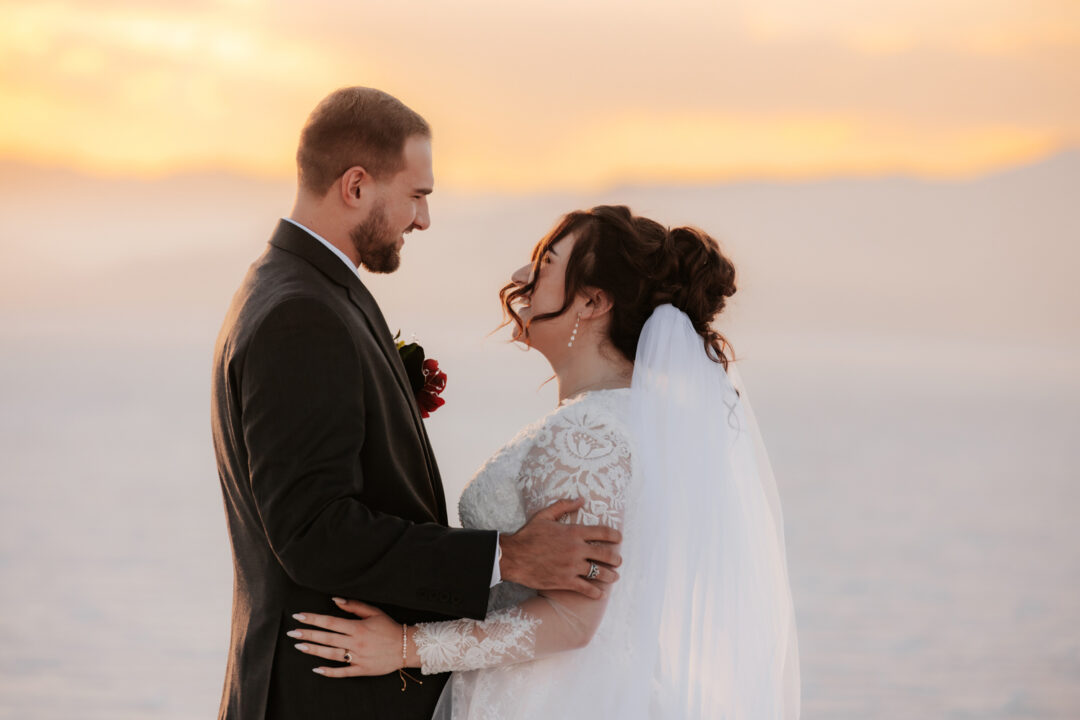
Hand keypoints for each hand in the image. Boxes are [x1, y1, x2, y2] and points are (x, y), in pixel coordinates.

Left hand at [288, 597, 402, 676]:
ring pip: (331, 654)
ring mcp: (358, 657)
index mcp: (358, 627)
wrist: (406, 647)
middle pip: (327, 638)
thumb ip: (354, 606)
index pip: (330, 622)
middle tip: (292, 633)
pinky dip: (329, 671)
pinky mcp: (361, 669)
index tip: (299, 616)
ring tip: (299, 647)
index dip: (313, 619)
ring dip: (314, 651)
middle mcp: (356, 643)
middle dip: (308, 634)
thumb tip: (335, 600)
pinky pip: (342, 672)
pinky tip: (316, 669)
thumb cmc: (389, 627)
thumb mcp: (374, 612)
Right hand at [500, 498, 621, 598]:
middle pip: (605, 554)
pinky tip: (600, 594)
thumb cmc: (528, 535)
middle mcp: (576, 550)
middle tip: (619, 561)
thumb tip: (581, 500)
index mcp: (573, 532)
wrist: (513, 557)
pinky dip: (595, 592)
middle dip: (615, 558)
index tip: (619, 538)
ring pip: (599, 573)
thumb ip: (564, 506)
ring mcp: (572, 567)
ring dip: (610, 576)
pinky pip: (586, 588)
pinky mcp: (565, 581)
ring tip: (614, 577)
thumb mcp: (544, 515)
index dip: (614, 536)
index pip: (602, 533)